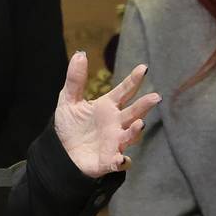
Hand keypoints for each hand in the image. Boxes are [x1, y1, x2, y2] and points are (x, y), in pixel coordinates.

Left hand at [52, 53, 159, 177]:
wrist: (60, 153)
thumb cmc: (70, 126)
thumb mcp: (68, 100)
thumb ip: (75, 79)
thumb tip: (80, 53)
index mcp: (107, 107)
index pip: (124, 91)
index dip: (133, 80)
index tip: (143, 68)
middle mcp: (115, 123)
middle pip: (133, 112)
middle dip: (144, 106)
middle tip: (155, 97)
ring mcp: (114, 142)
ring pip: (130, 136)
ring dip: (135, 131)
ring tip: (140, 123)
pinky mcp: (108, 160)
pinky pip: (118, 161)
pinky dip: (121, 161)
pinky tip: (122, 159)